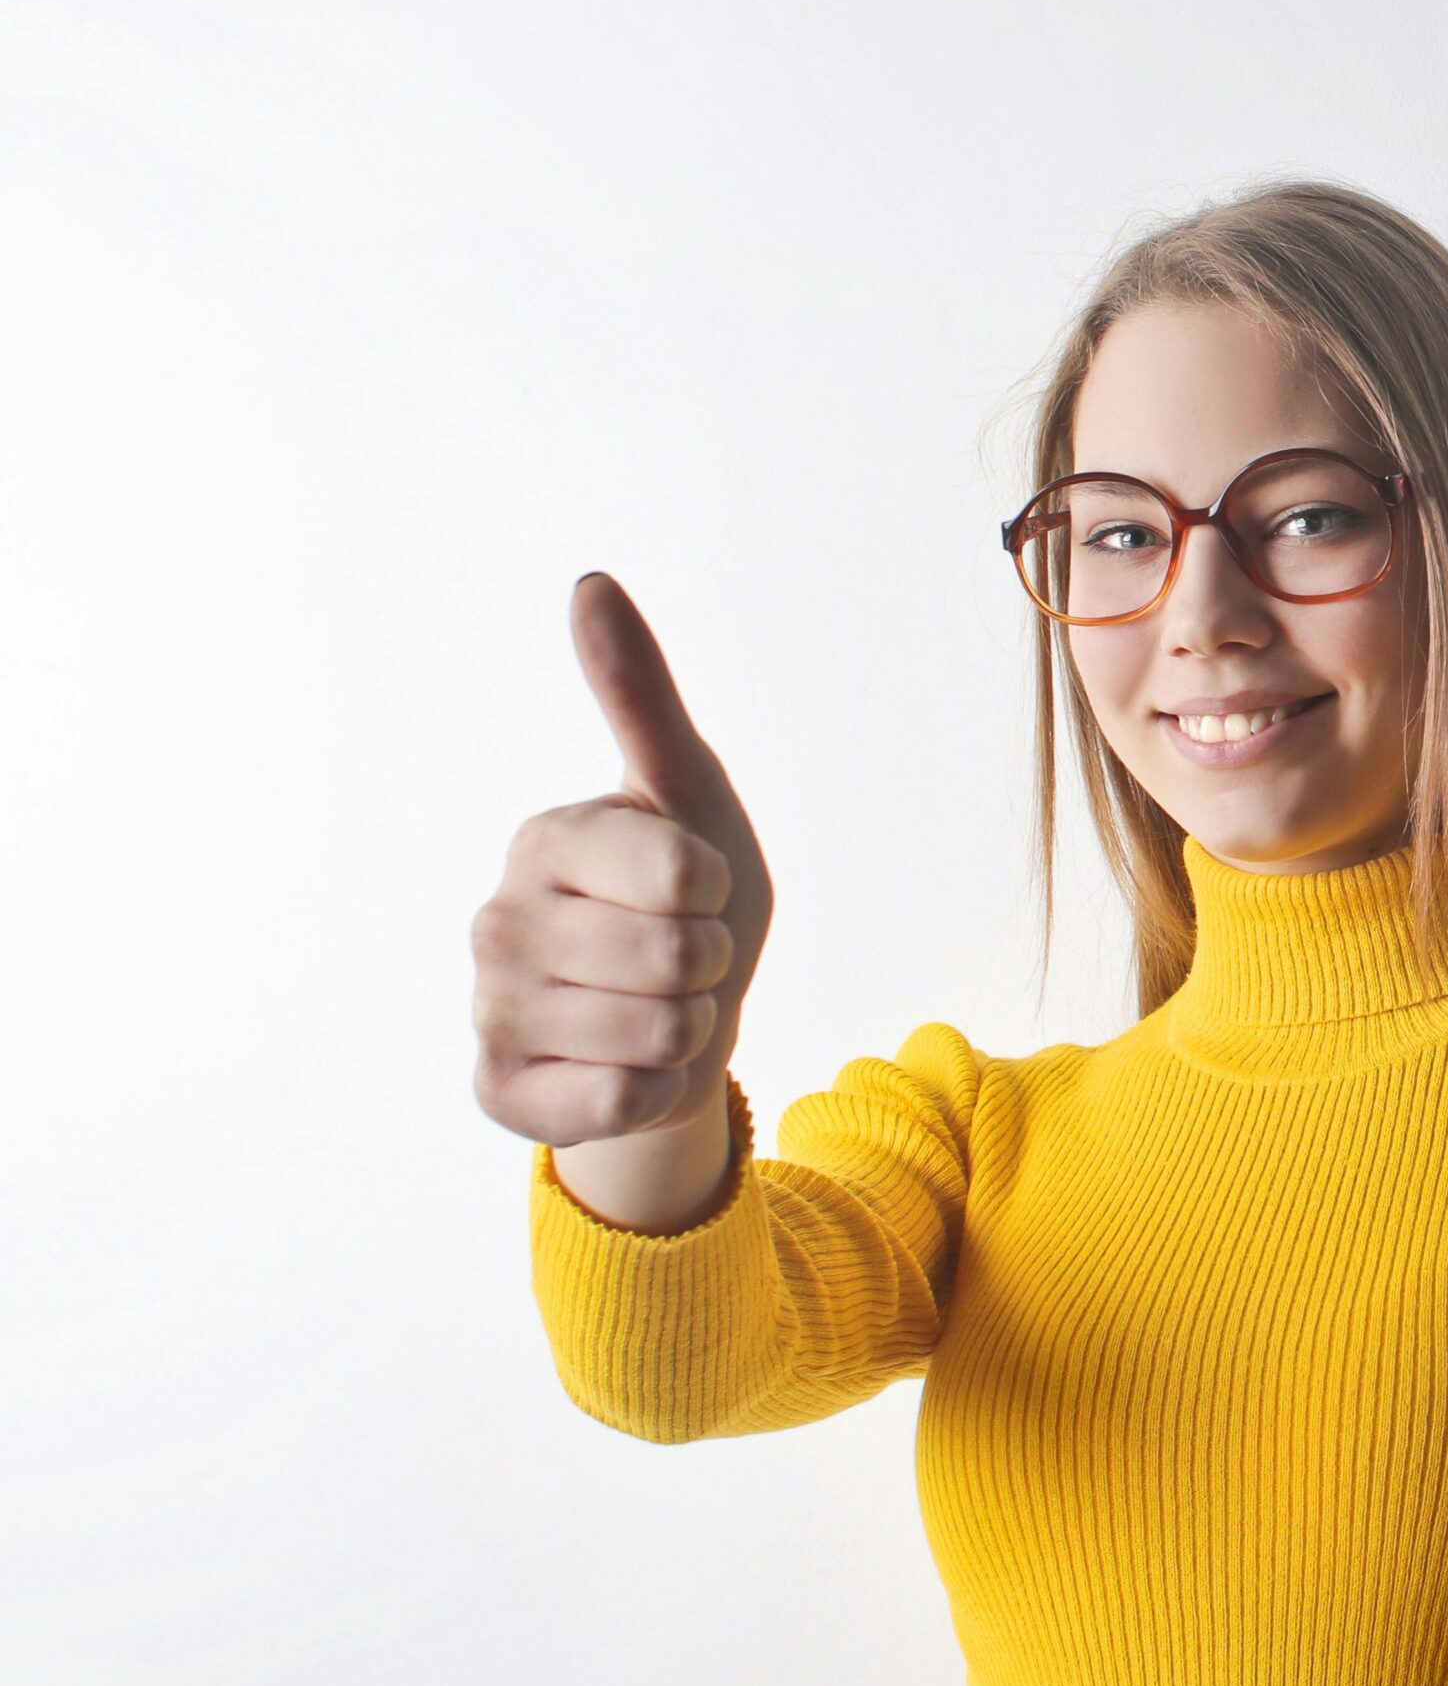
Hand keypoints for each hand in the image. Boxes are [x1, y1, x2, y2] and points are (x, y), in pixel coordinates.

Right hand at [471, 571, 775, 1148]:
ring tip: (660, 1013)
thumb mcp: (689, 792)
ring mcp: (490, 1011)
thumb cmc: (692, 899)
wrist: (676, 1024)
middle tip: (682, 961)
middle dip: (710, 969)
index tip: (696, 891)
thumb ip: (639, 694)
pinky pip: (618, 1105)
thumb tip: (590, 580)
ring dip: (690, 1034)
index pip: (685, 877)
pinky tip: (629, 1068)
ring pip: (657, 1036)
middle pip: (677, 961)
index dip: (718, 893)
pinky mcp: (500, 1090)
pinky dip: (655, 1093)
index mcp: (546, 839)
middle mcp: (497, 921)